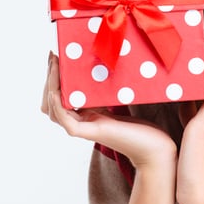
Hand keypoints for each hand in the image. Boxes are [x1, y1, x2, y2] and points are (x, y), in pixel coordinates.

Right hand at [40, 51, 176, 169]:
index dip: (53, 78)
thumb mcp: (119, 101)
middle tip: (53, 56)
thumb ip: (106, 90)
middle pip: (50, 103)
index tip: (56, 55)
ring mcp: (85, 129)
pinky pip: (65, 120)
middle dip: (49, 78)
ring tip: (56, 66)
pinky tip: (58, 90)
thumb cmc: (142, 127)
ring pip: (53, 110)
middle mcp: (81, 122)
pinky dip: (58, 104)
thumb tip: (100, 64)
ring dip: (51, 86)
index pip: (57, 97)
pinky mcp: (92, 132)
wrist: (155, 148)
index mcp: (85, 115)